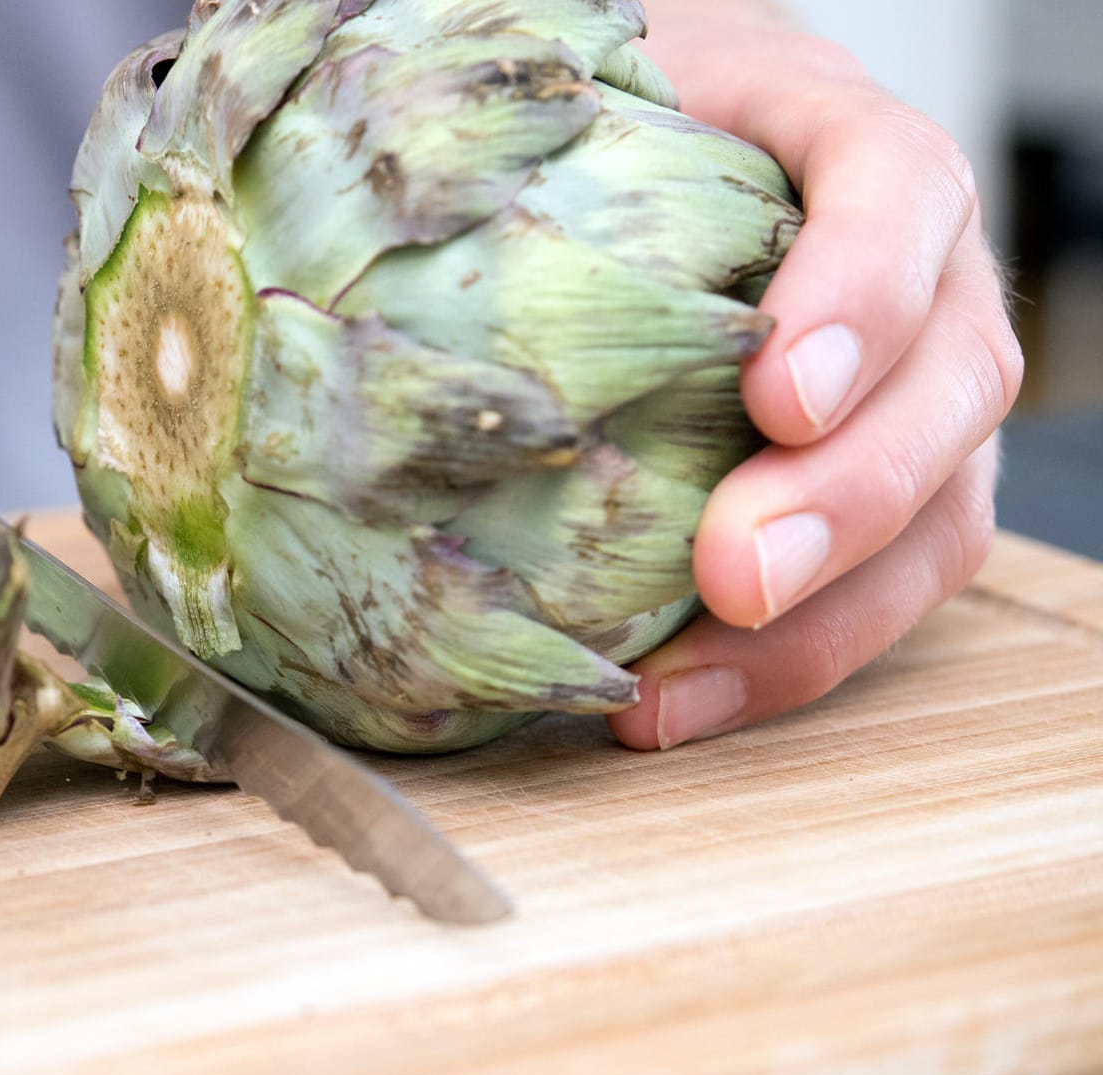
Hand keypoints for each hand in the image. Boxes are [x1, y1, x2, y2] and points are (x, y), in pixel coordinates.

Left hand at [610, 6, 1023, 748]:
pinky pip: (886, 588)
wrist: (666, 153)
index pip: (899, 193)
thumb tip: (391, 226)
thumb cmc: (614, 139)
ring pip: (943, 510)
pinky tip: (680, 699)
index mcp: (850, 150)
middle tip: (732, 573)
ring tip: (686, 683)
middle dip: (848, 493)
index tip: (773, 397)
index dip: (858, 297)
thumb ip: (554, 146)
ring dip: (825, 615)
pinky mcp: (895, 490)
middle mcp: (924, 273)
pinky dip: (789, 660)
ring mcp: (921, 390)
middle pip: (953, 378)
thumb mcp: (593, 106)